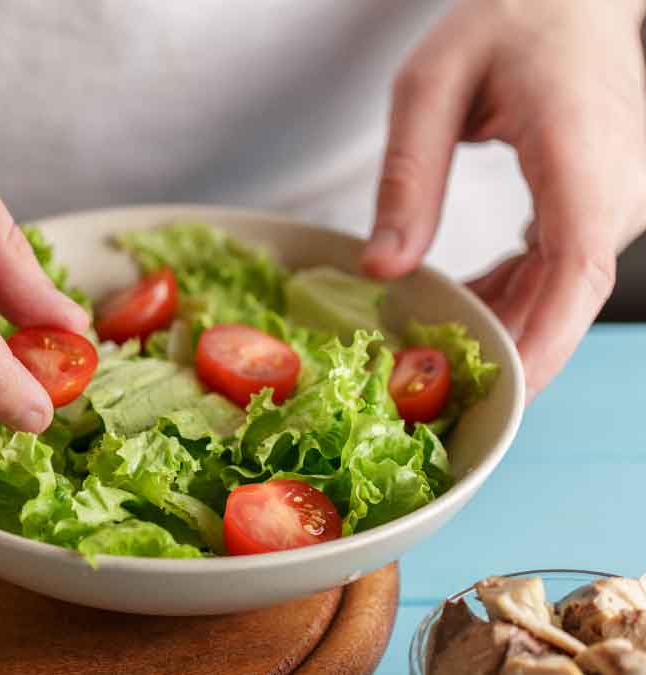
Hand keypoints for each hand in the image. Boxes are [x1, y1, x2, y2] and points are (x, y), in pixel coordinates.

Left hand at [361, 0, 645, 399]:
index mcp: (580, 153)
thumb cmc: (504, 21)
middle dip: (502, 351)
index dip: (541, 342)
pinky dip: (509, 296)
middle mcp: (614, 188)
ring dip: (500, 325)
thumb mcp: (429, 87)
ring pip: (560, 292)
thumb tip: (383, 269)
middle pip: (564, 297)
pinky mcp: (598, 206)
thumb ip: (406, 178)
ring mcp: (613, 201)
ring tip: (427, 349)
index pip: (575, 271)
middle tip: (425, 389)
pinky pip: (556, 270)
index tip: (499, 393)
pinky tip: (456, 305)